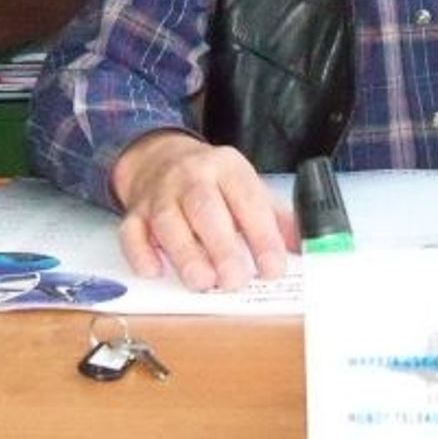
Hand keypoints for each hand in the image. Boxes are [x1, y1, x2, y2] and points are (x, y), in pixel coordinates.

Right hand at [110, 131, 296, 291]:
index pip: (248, 200)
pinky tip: (155, 270)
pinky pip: (131, 231)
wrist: (159, 155)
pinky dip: (141, 253)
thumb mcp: (247, 187)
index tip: (273, 268)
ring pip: (168, 221)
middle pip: (204, 207)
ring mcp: (160, 193)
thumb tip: (305, 248)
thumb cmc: (210, 181)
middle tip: (235, 280)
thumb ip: (275, 217)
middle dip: (221, 247)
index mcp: (227, 168)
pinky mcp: (135, 211)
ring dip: (185, 254)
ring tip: (203, 283)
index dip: (262, 236)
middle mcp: (192, 176)